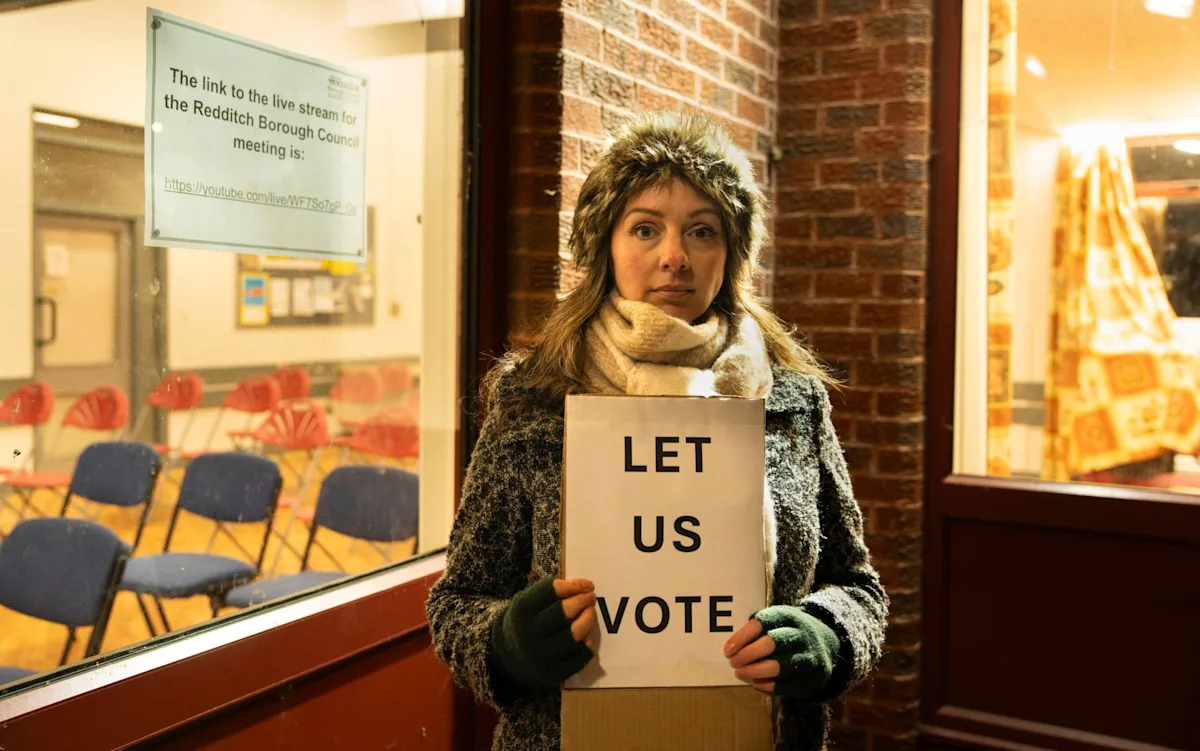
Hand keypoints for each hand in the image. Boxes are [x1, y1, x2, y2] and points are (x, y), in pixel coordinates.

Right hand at [490, 577, 597, 688]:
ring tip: (590, 612)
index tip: (588, 584)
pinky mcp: (553, 673)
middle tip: (591, 597)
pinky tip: (586, 633)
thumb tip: (584, 587)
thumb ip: (550, 593)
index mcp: (522, 611)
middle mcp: (529, 633)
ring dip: (588, 619)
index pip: (552, 591)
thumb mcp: (527, 601)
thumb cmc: (525, 622)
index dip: (575, 585)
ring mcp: (541, 655)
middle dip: (583, 600)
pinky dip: (587, 642)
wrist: (509, 656)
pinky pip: (579, 656)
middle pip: (564, 612)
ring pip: (574, 634)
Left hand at [724, 606, 840, 698]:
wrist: (827, 643)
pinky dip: (767, 685)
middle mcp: (800, 634)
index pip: (761, 623)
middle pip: (770, 643)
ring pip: (777, 666)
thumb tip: (731, 649)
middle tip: (733, 662)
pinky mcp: (812, 677)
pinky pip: (786, 685)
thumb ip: (756, 630)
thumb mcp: (776, 621)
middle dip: (747, 655)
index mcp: (787, 616)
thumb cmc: (789, 632)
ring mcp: (808, 656)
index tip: (727, 650)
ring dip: (754, 672)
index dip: (742, 637)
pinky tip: (756, 683)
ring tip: (740, 673)